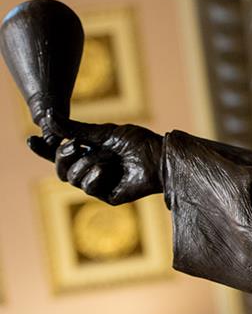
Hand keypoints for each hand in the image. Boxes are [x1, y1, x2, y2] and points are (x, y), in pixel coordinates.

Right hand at [28, 114, 163, 204]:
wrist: (159, 157)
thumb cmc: (138, 142)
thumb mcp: (104, 132)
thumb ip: (77, 130)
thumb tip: (48, 117)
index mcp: (90, 152)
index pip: (60, 153)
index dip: (44, 149)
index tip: (31, 140)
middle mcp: (91, 168)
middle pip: (60, 169)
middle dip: (63, 156)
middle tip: (75, 146)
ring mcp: (98, 183)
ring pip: (71, 178)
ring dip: (87, 164)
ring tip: (107, 157)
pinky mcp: (107, 196)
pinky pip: (88, 187)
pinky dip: (95, 175)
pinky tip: (109, 169)